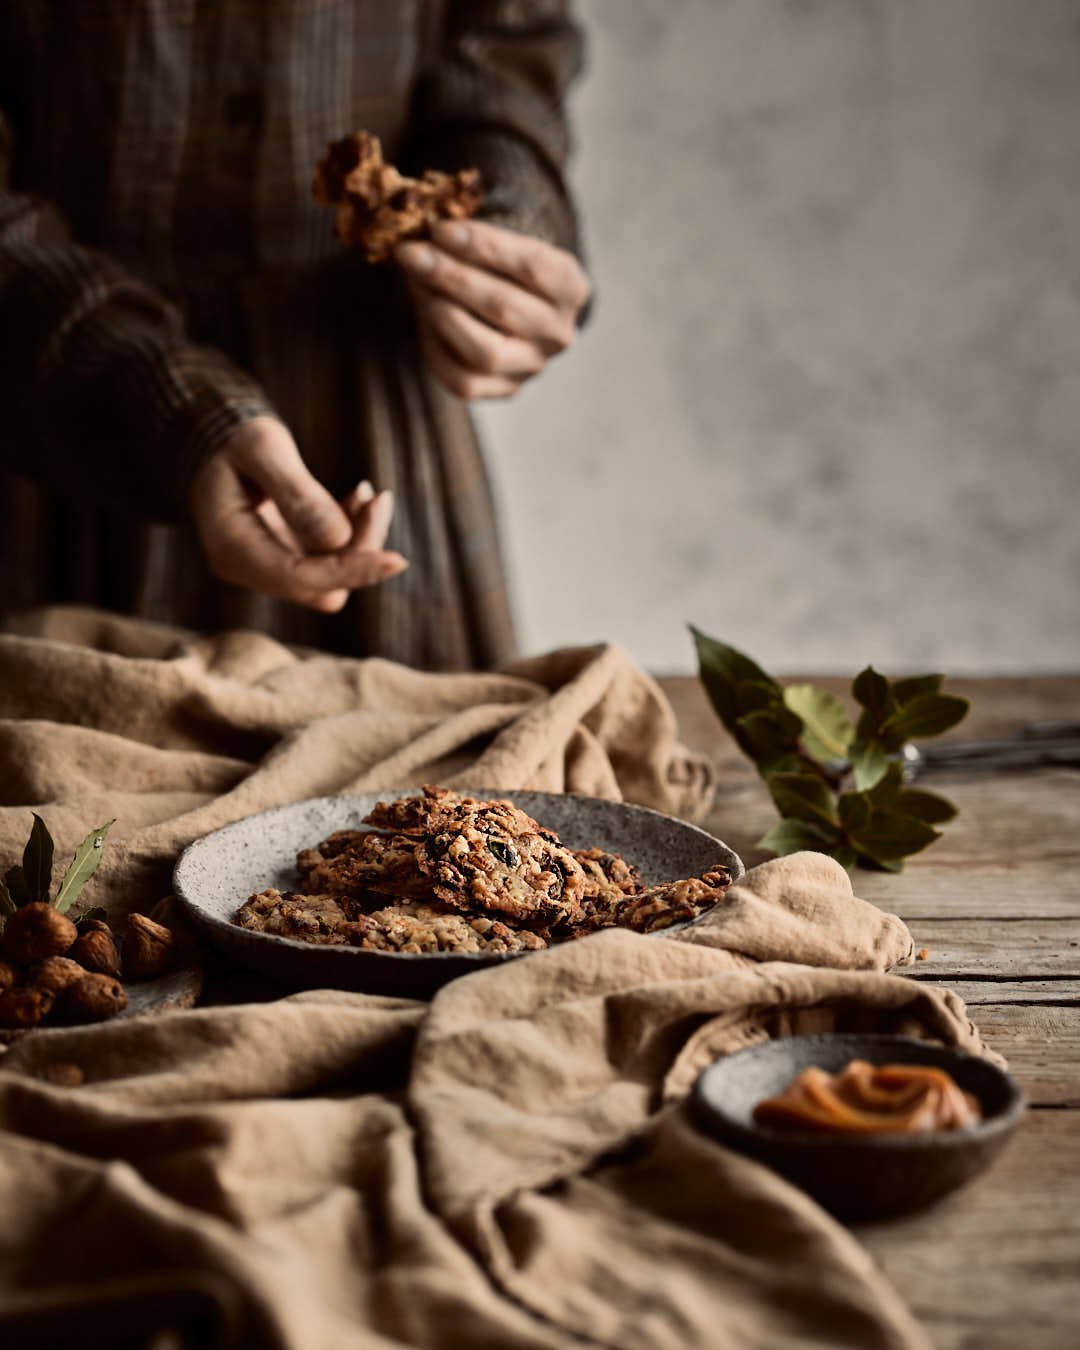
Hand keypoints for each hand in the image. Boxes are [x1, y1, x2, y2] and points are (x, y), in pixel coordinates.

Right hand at [189, 416, 407, 612]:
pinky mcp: (286, 559)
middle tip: (379, 499)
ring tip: (370, 494)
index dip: (351, 571)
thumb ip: (296, 491)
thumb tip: (338, 537)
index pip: (299, 578)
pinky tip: (358, 498)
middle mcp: (248, 569)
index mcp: (231, 548)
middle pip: (321, 586)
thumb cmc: (234, 439)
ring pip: (331, 579)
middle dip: (360, 549)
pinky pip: (330, 563)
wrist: (213, 442)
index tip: (398, 559)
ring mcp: (267, 568)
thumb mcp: (261, 448)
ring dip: (360, 542)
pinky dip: (352, 536)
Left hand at [396, 220, 590, 399]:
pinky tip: (425, 316)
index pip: (532, 266)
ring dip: (442, 313)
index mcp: (571, 288)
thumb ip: (473, 241)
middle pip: (504, 307)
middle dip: (451, 277)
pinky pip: (464, 380)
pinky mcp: (505, 389)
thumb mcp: (503, 243)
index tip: (440, 230)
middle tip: (412, 255)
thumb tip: (423, 247)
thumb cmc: (504, 266)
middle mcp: (559, 333)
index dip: (483, 247)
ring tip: (415, 284)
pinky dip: (436, 347)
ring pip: (486, 352)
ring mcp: (533, 367)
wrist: (514, 307)